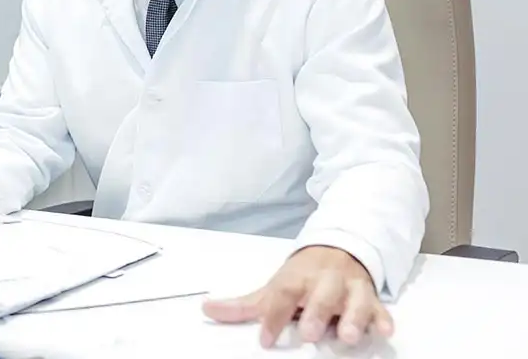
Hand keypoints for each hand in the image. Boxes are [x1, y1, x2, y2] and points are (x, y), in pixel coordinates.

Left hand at [202, 246, 392, 347]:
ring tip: (347, 336)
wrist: (338, 250)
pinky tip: (384, 330)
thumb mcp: (274, 288)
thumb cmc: (302, 277)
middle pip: (320, 295)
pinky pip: (380, 308)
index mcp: (296, 279)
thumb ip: (243, 305)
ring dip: (352, 317)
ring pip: (353, 300)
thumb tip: (206, 309)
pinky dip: (383, 318)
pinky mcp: (370, 298)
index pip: (281, 295)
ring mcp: (349, 288)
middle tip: (309, 333)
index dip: (273, 316)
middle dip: (316, 313)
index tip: (265, 339)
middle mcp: (323, 281)